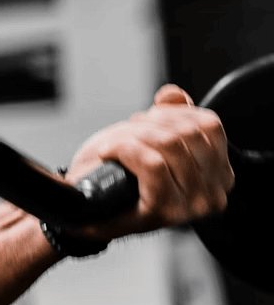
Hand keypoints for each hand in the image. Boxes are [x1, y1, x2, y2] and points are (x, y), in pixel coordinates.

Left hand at [64, 84, 233, 240]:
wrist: (85, 203)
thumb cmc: (117, 170)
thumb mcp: (148, 133)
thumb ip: (170, 113)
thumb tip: (173, 94)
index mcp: (219, 175)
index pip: (209, 125)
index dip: (171, 113)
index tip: (146, 122)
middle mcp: (213, 194)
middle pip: (185, 133)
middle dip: (147, 124)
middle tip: (127, 135)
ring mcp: (190, 206)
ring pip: (168, 144)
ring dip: (132, 135)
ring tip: (117, 144)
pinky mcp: (164, 210)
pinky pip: (151, 162)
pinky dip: (123, 149)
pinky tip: (107, 152)